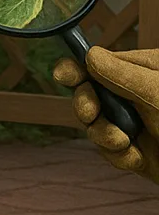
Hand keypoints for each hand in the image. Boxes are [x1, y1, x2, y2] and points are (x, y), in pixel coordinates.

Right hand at [54, 48, 158, 182]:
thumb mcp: (158, 92)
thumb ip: (123, 74)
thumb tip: (91, 55)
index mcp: (148, 72)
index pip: (104, 64)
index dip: (80, 69)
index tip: (64, 74)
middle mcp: (139, 96)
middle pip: (91, 96)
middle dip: (88, 107)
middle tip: (92, 114)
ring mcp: (137, 124)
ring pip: (96, 128)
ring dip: (105, 138)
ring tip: (125, 143)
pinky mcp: (136, 151)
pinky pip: (109, 152)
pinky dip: (120, 157)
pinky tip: (138, 158)